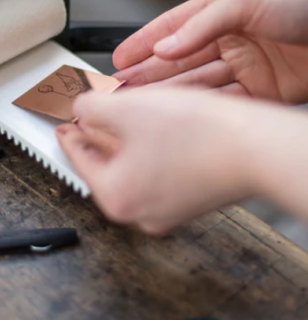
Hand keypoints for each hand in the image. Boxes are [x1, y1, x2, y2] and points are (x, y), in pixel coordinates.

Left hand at [56, 88, 307, 233]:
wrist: (257, 148)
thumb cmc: (199, 134)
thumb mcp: (127, 110)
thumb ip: (90, 108)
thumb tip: (78, 109)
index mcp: (116, 196)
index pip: (78, 158)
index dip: (68, 132)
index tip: (61, 124)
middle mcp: (140, 211)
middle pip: (105, 163)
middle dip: (97, 132)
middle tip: (91, 112)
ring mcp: (167, 208)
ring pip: (132, 164)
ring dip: (124, 136)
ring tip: (121, 112)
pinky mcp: (189, 197)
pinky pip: (154, 168)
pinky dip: (147, 145)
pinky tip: (152, 125)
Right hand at [113, 0, 307, 103]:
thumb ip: (200, 25)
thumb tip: (163, 47)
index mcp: (221, 11)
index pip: (172, 27)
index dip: (144, 42)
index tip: (119, 57)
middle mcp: (229, 40)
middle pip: (179, 60)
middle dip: (148, 73)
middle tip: (121, 88)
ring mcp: (244, 67)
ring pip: (196, 84)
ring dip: (168, 94)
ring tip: (139, 104)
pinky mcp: (260, 92)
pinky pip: (222, 101)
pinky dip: (198, 108)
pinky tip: (177, 113)